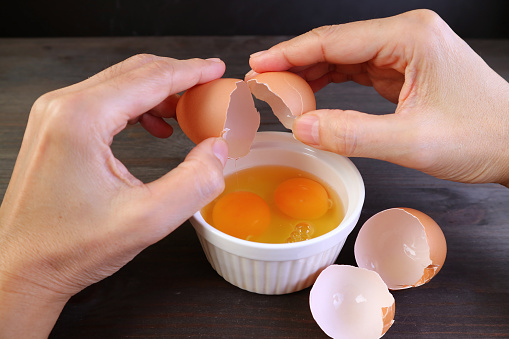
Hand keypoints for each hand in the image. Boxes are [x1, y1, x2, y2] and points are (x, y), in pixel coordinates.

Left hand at [0, 54, 227, 337]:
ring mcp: (55, 114)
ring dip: (158, 92)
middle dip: (177, 76)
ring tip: (188, 111)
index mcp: (82, 118)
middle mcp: (63, 106)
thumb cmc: (69, 246)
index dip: (191, 71)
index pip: (150, 78)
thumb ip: (194, 181)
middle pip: (134, 72)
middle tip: (209, 87)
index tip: (216, 68)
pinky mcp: (56, 127)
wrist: (23, 265)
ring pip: (119, 83)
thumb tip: (218, 150)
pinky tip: (155, 126)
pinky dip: (137, 105)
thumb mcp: (147, 220)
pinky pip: (104, 100)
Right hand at [248, 9, 508, 185]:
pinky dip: (332, 84)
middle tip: (263, 84)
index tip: (258, 66)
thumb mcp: (413, 141)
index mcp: (410, 38)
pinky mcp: (405, 70)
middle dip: (296, 64)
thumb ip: (353, 134)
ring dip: (311, 74)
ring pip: (344, 58)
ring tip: (280, 92)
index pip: (334, 41)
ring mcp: (406, 52)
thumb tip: (302, 127)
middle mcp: (407, 37)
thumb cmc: (483, 137)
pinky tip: (312, 95)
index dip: (290, 54)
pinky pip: (358, 71)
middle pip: (335, 45)